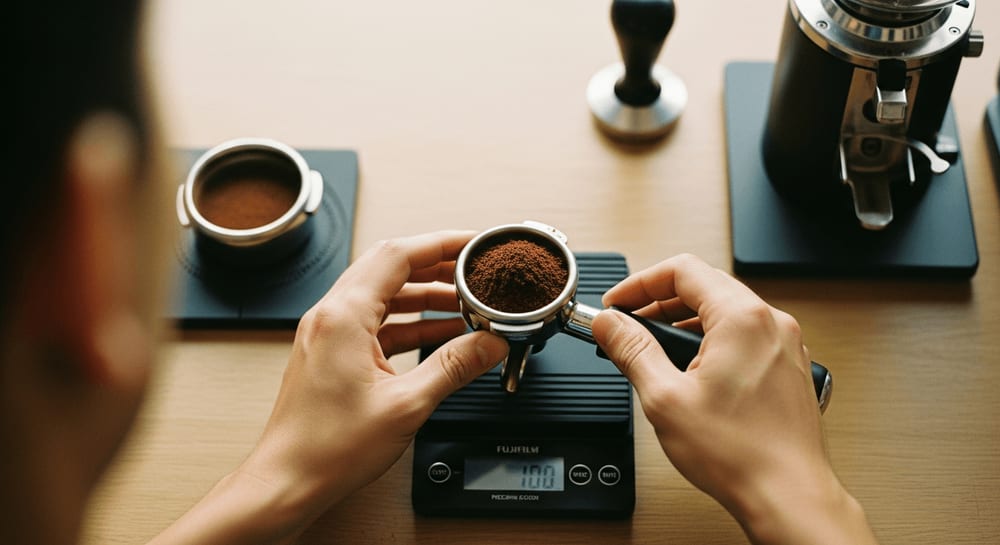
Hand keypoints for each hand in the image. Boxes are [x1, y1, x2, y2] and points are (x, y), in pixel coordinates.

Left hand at [247, 230, 507, 507]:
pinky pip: (377, 323)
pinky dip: (410, 324)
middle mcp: (331, 316)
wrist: (287, 481)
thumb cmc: (327, 448)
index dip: (441, 242)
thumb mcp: (406, 405)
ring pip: (384, 296)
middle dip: (437, 267)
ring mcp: (328, 334)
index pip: (398, 254)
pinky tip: (440, 335)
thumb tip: (488, 344)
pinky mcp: (332, 353)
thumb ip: (453, 367)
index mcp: (343, 316)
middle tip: (474, 271)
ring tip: (465, 304)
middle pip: (391, 269)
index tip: (472, 243)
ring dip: (425, 297)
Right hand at [591, 254, 875, 544]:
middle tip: (629, 325)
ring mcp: (784, 344)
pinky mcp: (788, 366)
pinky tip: (691, 370)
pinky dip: (712, 340)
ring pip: (726, 310)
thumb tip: (609, 324)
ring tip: (655, 351)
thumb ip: (632, 350)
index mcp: (741, 318)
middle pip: (705, 285)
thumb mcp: (665, 396)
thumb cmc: (740, 453)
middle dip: (659, 301)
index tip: (617, 305)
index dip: (640, 283)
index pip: (682, 270)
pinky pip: (745, 334)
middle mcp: (770, 322)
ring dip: (685, 322)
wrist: (788, 495)